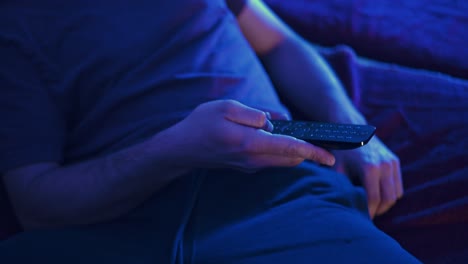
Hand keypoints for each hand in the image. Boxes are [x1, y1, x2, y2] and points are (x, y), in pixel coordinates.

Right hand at [171, 100, 334, 171]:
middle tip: (320, 139)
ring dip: (294, 151)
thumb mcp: (226, 107)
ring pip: (282, 161)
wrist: (182, 149)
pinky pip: (272, 160)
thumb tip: (274, 121)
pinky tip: (275, 137)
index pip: (289, 149)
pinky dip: (281, 151)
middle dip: (309, 152)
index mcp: (250, 142)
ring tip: (297, 135)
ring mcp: (250, 166)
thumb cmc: (201, 124)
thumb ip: (254, 114)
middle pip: (291, 158)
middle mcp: (253, 159)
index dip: (313, 152)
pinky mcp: (247, 167)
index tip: (331, 157)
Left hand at [333, 137, 402, 218]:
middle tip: (367, 216)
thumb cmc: (340, 151)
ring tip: (371, 207)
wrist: (351, 129)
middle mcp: (384, 165)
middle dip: (378, 211)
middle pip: (387, 199)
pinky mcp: (395, 161)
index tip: (361, 220)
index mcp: (369, 168)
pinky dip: (391, 195)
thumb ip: (340, 187)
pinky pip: (398, 186)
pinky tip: (378, 196)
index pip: (373, 199)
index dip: (368, 212)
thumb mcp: (336, 169)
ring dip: (385, 204)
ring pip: (395, 194)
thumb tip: (340, 207)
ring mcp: (392, 163)